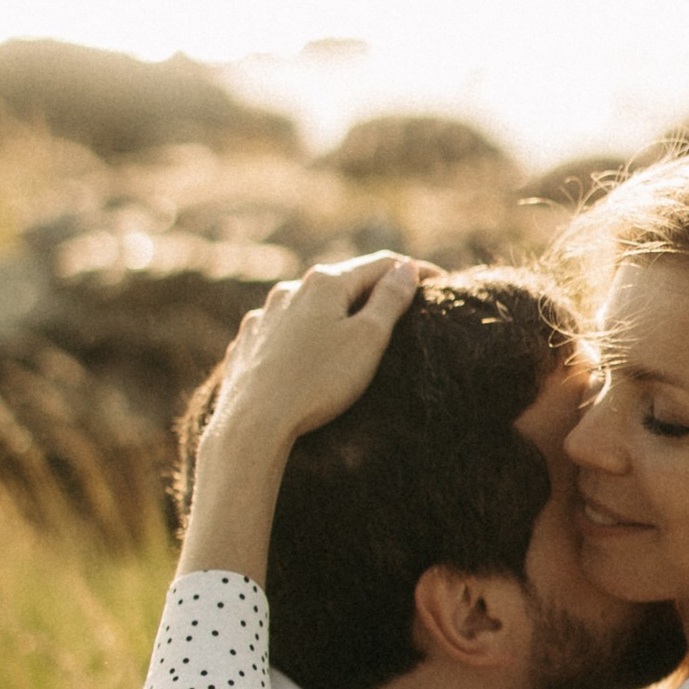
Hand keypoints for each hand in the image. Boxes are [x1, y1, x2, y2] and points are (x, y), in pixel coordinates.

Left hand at [205, 253, 426, 450]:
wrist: (252, 423)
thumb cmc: (317, 382)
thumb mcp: (368, 339)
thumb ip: (389, 300)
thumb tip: (405, 269)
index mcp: (324, 283)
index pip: (381, 265)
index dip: (414, 272)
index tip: (441, 282)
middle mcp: (289, 291)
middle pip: (342, 283)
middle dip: (372, 292)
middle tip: (400, 309)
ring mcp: (263, 318)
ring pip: (309, 308)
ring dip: (334, 315)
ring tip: (351, 337)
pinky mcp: (247, 345)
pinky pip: (283, 333)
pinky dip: (303, 338)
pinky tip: (307, 358)